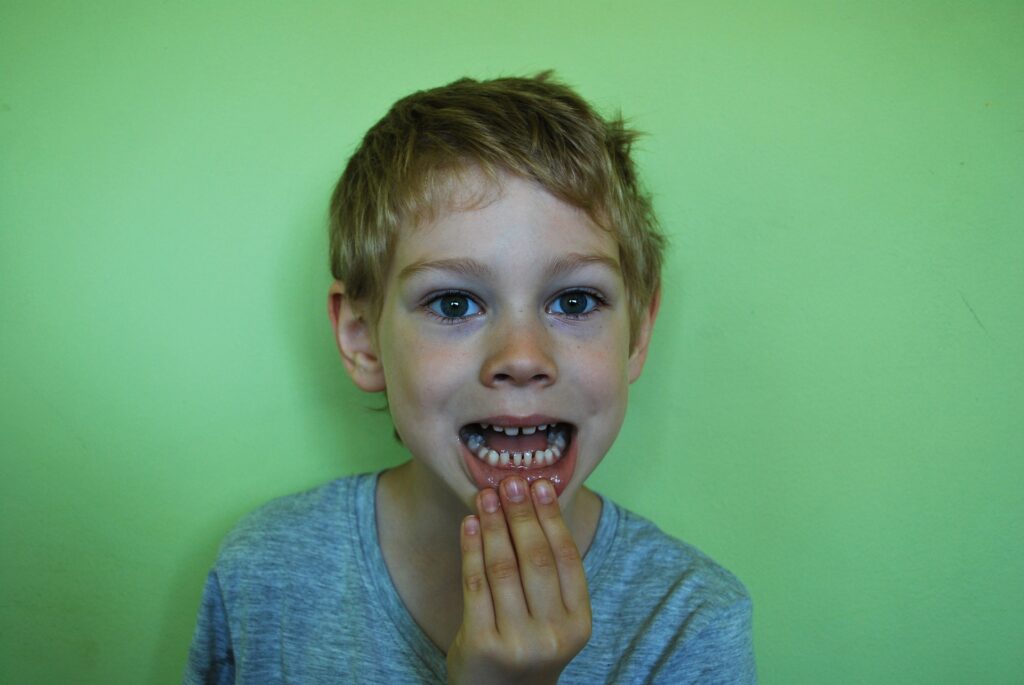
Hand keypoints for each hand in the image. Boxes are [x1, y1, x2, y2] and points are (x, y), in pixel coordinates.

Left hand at [446, 477, 591, 684]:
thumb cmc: (526, 648)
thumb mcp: (552, 621)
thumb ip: (549, 576)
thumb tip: (534, 504)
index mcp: (578, 624)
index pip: (567, 558)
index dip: (553, 518)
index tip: (542, 485)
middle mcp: (553, 635)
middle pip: (536, 559)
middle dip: (522, 514)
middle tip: (511, 481)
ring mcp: (517, 642)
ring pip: (503, 568)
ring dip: (494, 525)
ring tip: (486, 495)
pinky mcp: (482, 644)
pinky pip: (475, 584)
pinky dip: (471, 549)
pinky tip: (469, 524)